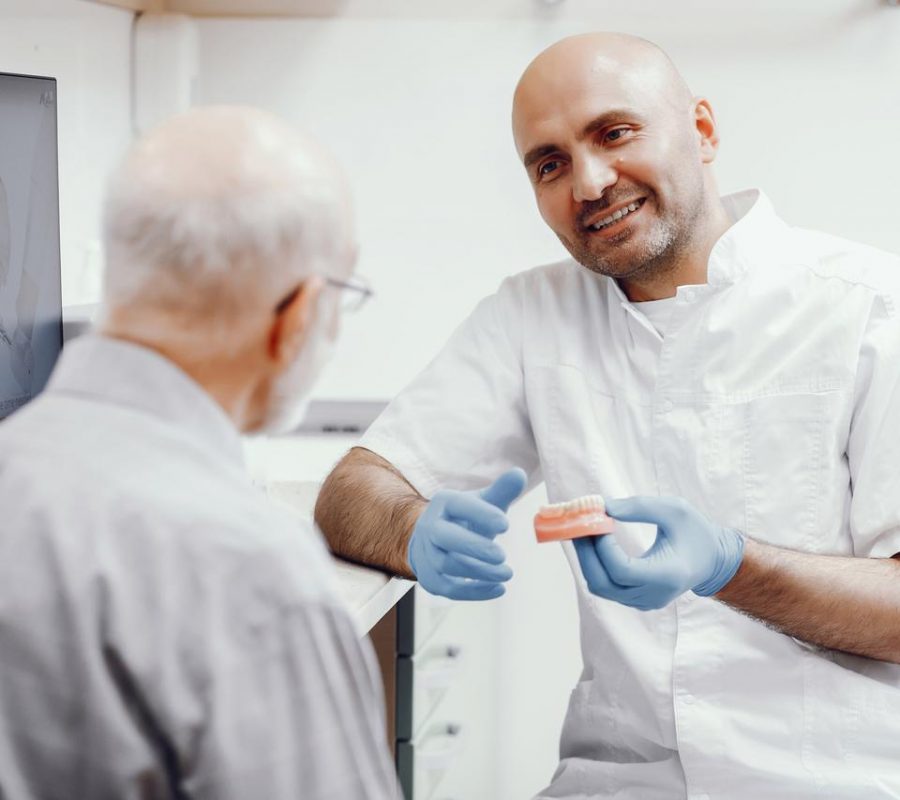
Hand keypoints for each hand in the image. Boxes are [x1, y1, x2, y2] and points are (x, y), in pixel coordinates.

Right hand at [408, 468, 526, 600]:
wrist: (431, 541)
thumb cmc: (464, 520)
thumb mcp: (482, 503)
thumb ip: (501, 491)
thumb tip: (519, 474)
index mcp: (444, 504)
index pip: (458, 505)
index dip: (481, 514)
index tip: (505, 524)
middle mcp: (431, 527)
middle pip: (445, 537)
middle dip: (474, 547)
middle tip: (502, 555)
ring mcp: (427, 554)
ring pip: (448, 565)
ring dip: (480, 571)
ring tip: (507, 572)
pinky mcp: (431, 578)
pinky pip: (450, 589)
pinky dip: (474, 592)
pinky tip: (498, 588)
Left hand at [574, 496, 743, 610]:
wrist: (713, 561)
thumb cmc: (696, 532)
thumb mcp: (675, 510)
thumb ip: (640, 507)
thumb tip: (604, 507)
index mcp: (667, 576)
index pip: (622, 570)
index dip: (603, 547)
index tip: (598, 520)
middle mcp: (653, 595)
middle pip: (604, 583)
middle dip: (585, 553)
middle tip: (577, 524)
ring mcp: (643, 602)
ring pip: (601, 587)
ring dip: (587, 559)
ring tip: (583, 530)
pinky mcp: (636, 600)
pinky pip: (607, 587)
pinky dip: (595, 564)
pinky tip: (593, 542)